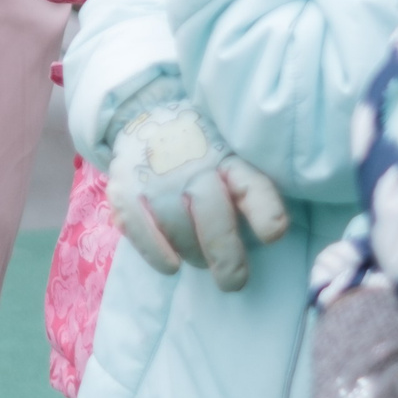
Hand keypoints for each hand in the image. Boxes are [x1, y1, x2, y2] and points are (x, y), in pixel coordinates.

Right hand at [106, 94, 289, 288]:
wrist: (146, 115)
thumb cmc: (202, 152)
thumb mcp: (232, 159)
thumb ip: (248, 193)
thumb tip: (266, 241)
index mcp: (228, 156)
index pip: (250, 183)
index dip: (263, 208)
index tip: (272, 234)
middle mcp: (193, 162)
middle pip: (212, 213)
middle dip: (225, 253)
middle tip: (233, 281)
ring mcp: (156, 174)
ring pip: (179, 227)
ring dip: (194, 254)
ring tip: (200, 260)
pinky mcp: (125, 187)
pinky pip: (140, 226)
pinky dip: (156, 252)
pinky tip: (171, 267)